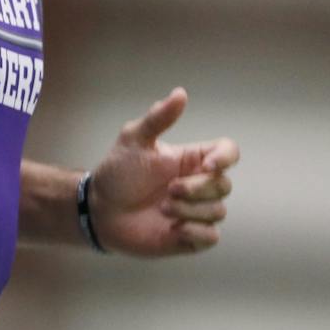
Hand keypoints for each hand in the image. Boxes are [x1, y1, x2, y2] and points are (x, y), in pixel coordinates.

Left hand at [90, 87, 238, 255]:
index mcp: (191, 159)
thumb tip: (180, 92)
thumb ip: (158, 118)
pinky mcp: (191, 236)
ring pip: (218, 211)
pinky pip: (211, 236)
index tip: (208, 165)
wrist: (100, 209)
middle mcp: (198, 184)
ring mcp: (196, 210)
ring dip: (189, 211)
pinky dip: (195, 232)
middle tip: (168, 190)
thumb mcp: (134, 139)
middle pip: (224, 184)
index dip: (226, 158)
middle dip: (197, 189)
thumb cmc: (118, 172)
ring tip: (162, 209)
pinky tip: (174, 229)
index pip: (228, 152)